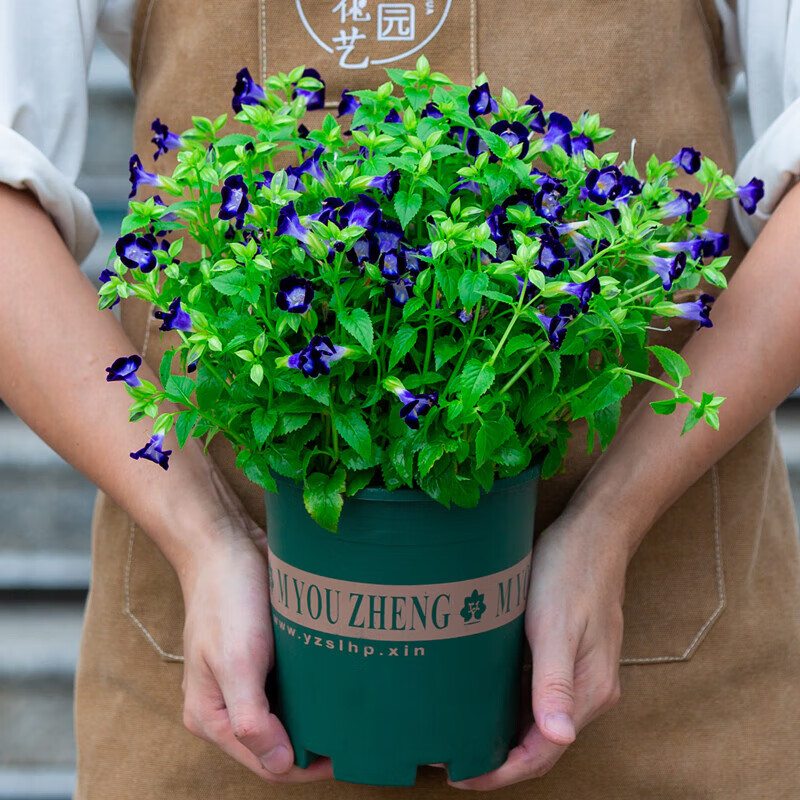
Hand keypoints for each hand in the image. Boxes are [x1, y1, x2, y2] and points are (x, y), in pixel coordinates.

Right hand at [178, 473, 332, 783]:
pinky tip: (337, 685)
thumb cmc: (227, 600)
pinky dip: (311, 691)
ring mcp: (244, 682)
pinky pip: (289, 687)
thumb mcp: (237, 662)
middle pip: (276, 744)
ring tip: (352, 713)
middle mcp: (226, 705)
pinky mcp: (261, 658)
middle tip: (357, 734)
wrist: (225, 545)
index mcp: (211, 717)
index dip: (306, 766)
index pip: (265, 763)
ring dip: (315, 718)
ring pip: (286, 716)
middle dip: (313, 744)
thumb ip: (252, 718)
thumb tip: (280, 764)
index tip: (346, 754)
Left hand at [450, 510, 626, 789]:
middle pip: (541, 743)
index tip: (463, 776)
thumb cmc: (571, 574)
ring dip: (504, 734)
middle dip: (499, 759)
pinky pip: (538, 694)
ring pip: (538, 720)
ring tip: (462, 737)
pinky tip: (484, 702)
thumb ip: (556, 683)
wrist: (593, 533)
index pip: (543, 751)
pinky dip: (512, 706)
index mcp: (589, 690)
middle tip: (453, 759)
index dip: (503, 771)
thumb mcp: (557, 627)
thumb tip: (560, 737)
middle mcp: (588, 690)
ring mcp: (580, 673)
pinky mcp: (568, 655)